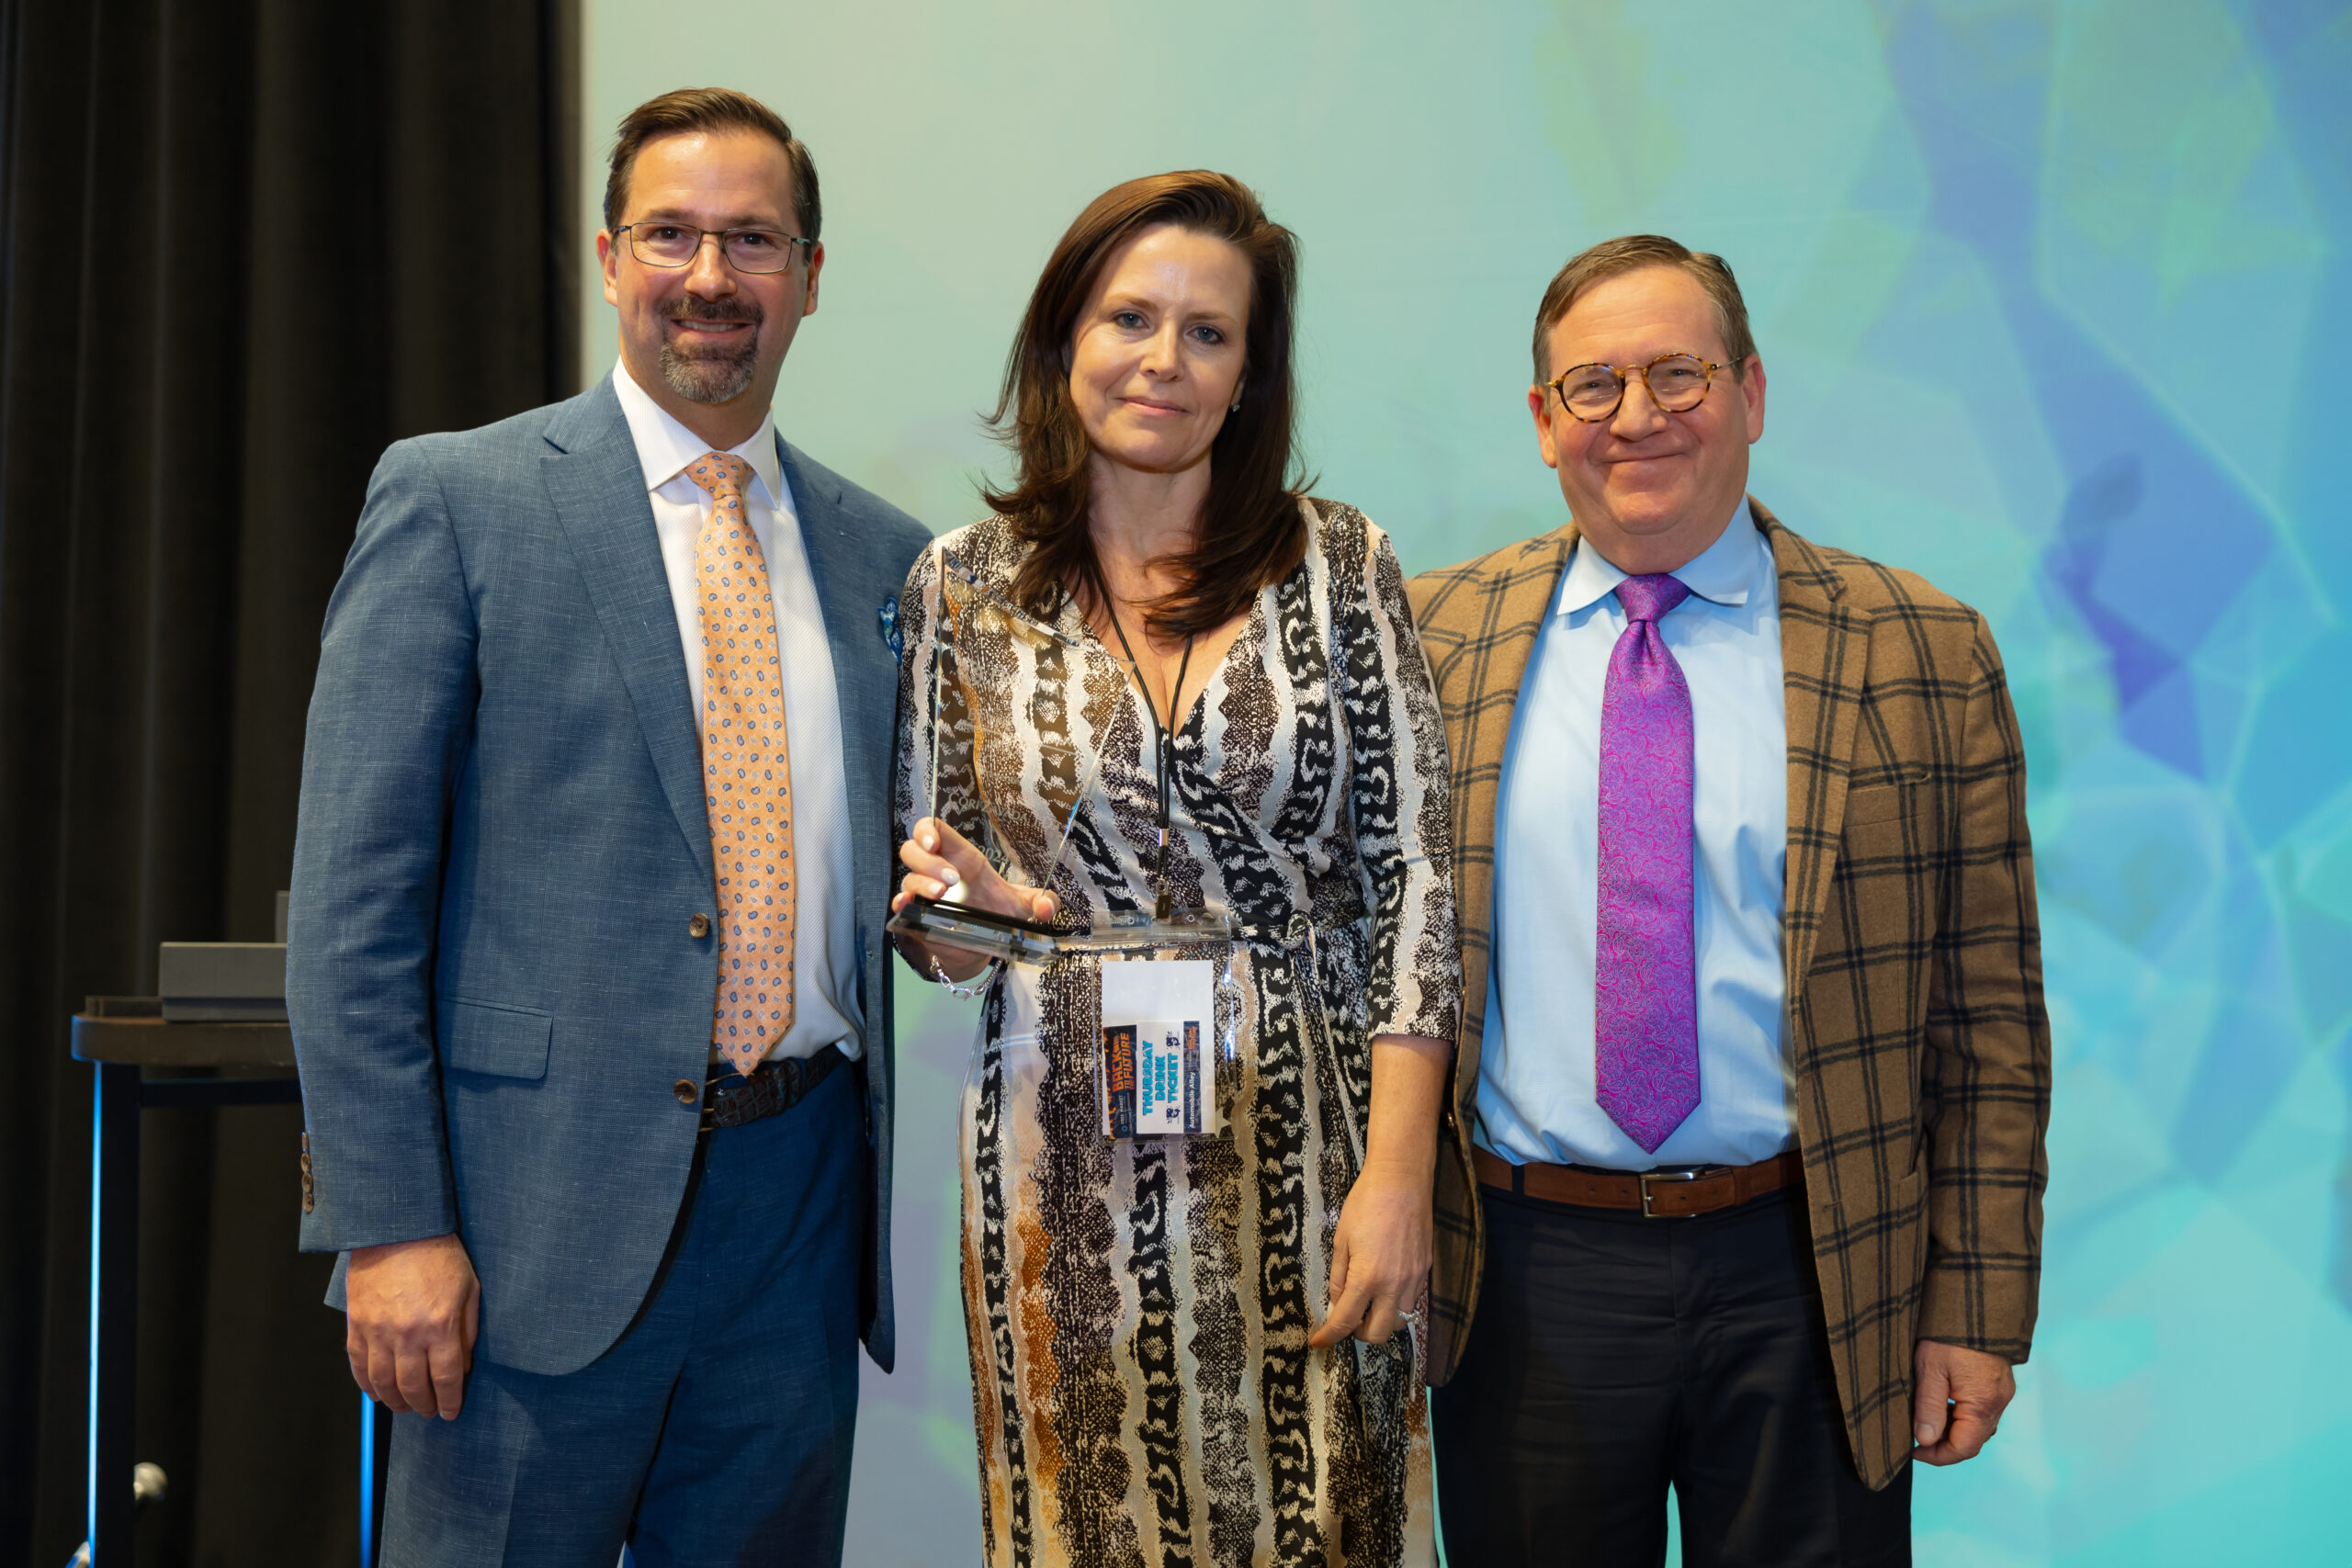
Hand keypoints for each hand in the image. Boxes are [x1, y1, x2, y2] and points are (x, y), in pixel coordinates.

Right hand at [346, 1232, 479, 1420]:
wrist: (397, 1229)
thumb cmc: (439, 1255)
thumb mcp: (469, 1289)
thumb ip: (468, 1331)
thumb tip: (463, 1367)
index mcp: (440, 1325)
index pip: (445, 1378)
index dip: (449, 1401)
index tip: (451, 1412)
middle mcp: (407, 1334)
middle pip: (413, 1386)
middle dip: (423, 1406)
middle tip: (428, 1412)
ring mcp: (378, 1331)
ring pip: (383, 1383)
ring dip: (395, 1401)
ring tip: (405, 1407)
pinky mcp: (357, 1325)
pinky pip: (358, 1366)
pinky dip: (367, 1386)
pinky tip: (378, 1393)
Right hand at [892, 817, 1056, 980]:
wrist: (981, 948)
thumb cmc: (997, 915)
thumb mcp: (1024, 907)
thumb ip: (1042, 903)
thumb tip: (1047, 908)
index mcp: (961, 859)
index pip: (934, 830)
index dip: (927, 830)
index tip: (933, 842)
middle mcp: (938, 872)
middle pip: (913, 849)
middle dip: (929, 861)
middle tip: (951, 879)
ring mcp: (924, 894)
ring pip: (907, 877)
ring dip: (921, 883)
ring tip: (941, 894)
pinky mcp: (916, 916)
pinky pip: (899, 904)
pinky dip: (901, 904)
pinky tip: (908, 906)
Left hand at [1308, 1159, 1432, 1347]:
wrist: (1402, 1180)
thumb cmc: (1366, 1204)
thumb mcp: (1341, 1239)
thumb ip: (1338, 1276)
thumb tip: (1336, 1301)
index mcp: (1368, 1278)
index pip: (1345, 1321)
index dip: (1329, 1337)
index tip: (1319, 1342)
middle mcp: (1394, 1285)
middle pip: (1378, 1334)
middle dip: (1360, 1334)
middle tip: (1348, 1318)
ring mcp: (1414, 1279)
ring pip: (1399, 1321)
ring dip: (1381, 1319)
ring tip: (1368, 1301)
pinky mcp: (1425, 1270)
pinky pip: (1412, 1300)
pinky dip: (1396, 1302)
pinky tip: (1386, 1285)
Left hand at [1912, 1338, 2015, 1464]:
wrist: (1974, 1299)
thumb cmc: (1949, 1333)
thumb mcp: (1930, 1369)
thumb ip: (1929, 1407)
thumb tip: (1926, 1440)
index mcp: (1983, 1403)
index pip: (1964, 1447)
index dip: (1937, 1456)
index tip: (1913, 1450)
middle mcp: (1999, 1402)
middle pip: (1973, 1440)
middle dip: (1944, 1445)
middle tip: (1916, 1437)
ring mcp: (2002, 1391)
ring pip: (1978, 1425)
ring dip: (1953, 1429)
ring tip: (1926, 1418)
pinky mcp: (2000, 1382)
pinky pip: (1982, 1410)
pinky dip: (1962, 1415)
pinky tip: (1943, 1402)